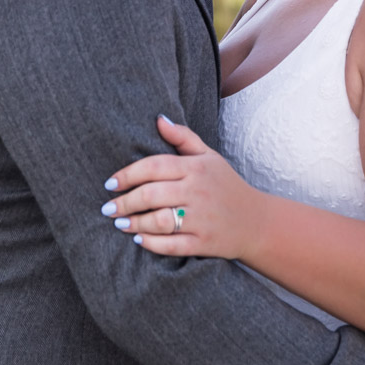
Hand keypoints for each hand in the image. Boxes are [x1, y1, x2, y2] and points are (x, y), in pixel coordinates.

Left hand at [99, 116, 267, 259]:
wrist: (257, 222)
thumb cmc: (226, 185)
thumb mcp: (209, 156)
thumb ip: (183, 137)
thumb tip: (158, 119)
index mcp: (196, 168)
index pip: (153, 166)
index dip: (127, 175)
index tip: (109, 184)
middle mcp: (198, 192)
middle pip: (151, 195)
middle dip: (124, 202)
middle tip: (107, 208)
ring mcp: (202, 219)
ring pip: (158, 221)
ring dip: (134, 223)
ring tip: (120, 223)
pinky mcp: (204, 242)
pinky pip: (172, 245)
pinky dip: (152, 244)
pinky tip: (139, 239)